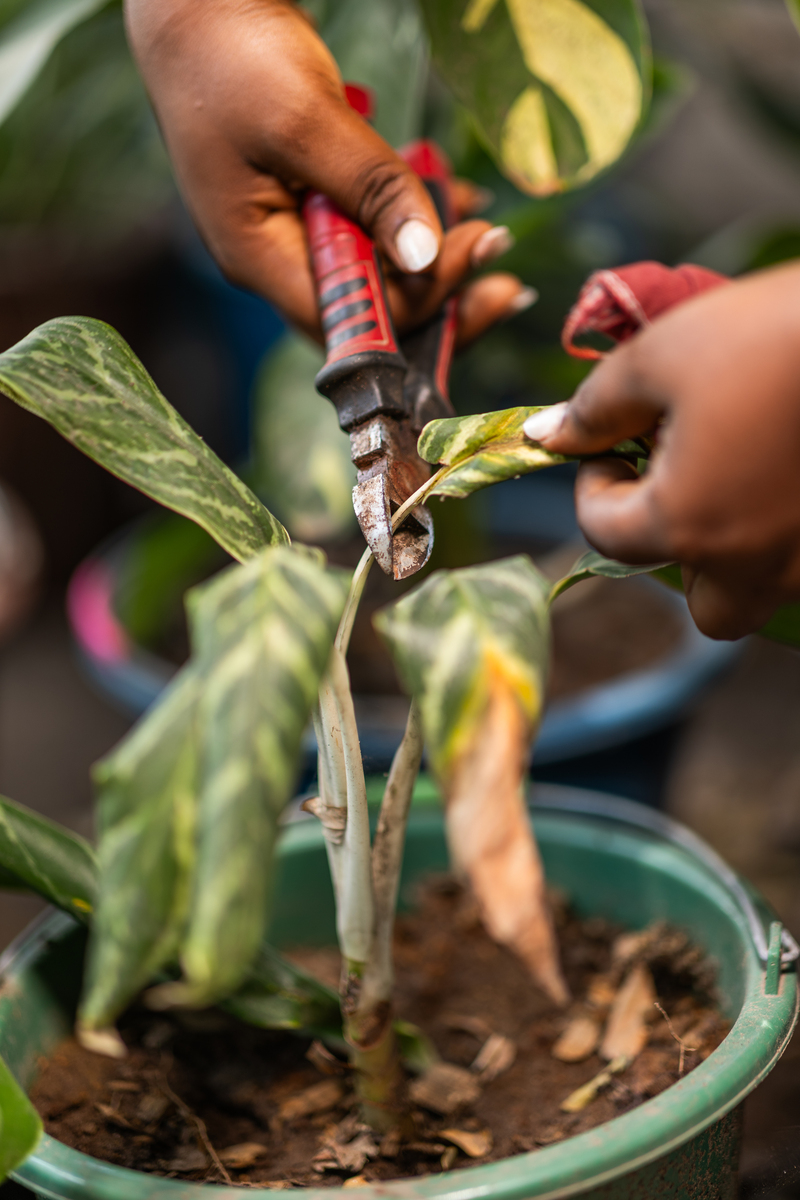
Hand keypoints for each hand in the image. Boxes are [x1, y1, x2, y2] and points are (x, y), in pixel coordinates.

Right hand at [125, 0, 532, 343]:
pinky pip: (371, 233)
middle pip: (368, 312)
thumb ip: (370, 188)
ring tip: (490, 236)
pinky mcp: (309, 202)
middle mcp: (275, 259)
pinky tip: (459, 201)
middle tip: (507, 281)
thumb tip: (426, 256)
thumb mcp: (305, 119)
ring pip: (376, 274)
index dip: (418, 304)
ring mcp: (291, 232)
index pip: (350, 319)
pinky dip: (415, 222)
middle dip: (440, 297)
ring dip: (436, 261)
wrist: (193, 1)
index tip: (477, 251)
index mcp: (258, 256)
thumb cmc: (230, 52)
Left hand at [522, 262, 799, 639]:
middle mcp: (756, 565)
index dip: (595, 481)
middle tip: (684, 480)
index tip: (616, 439)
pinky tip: (787, 471)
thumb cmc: (770, 330)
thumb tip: (548, 436)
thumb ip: (594, 408)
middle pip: (704, 606)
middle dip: (682, 554)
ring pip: (766, 596)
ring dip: (740, 554)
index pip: (605, 532)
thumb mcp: (662, 356)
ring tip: (742, 472)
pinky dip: (789, 532)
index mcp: (689, 525)